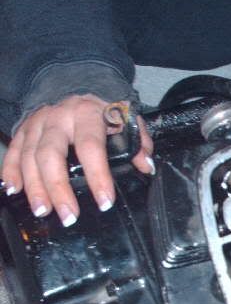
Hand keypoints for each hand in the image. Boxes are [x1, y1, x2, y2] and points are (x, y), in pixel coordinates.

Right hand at [2, 94, 153, 225]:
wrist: (78, 88)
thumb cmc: (104, 111)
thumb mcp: (126, 120)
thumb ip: (139, 142)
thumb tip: (145, 166)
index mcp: (88, 114)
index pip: (91, 147)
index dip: (98, 176)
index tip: (104, 202)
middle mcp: (58, 117)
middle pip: (51, 154)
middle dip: (58, 188)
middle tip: (68, 215)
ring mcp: (37, 123)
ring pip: (29, 156)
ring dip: (35, 187)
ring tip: (43, 211)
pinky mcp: (23, 129)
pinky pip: (13, 152)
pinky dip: (10, 171)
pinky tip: (14, 190)